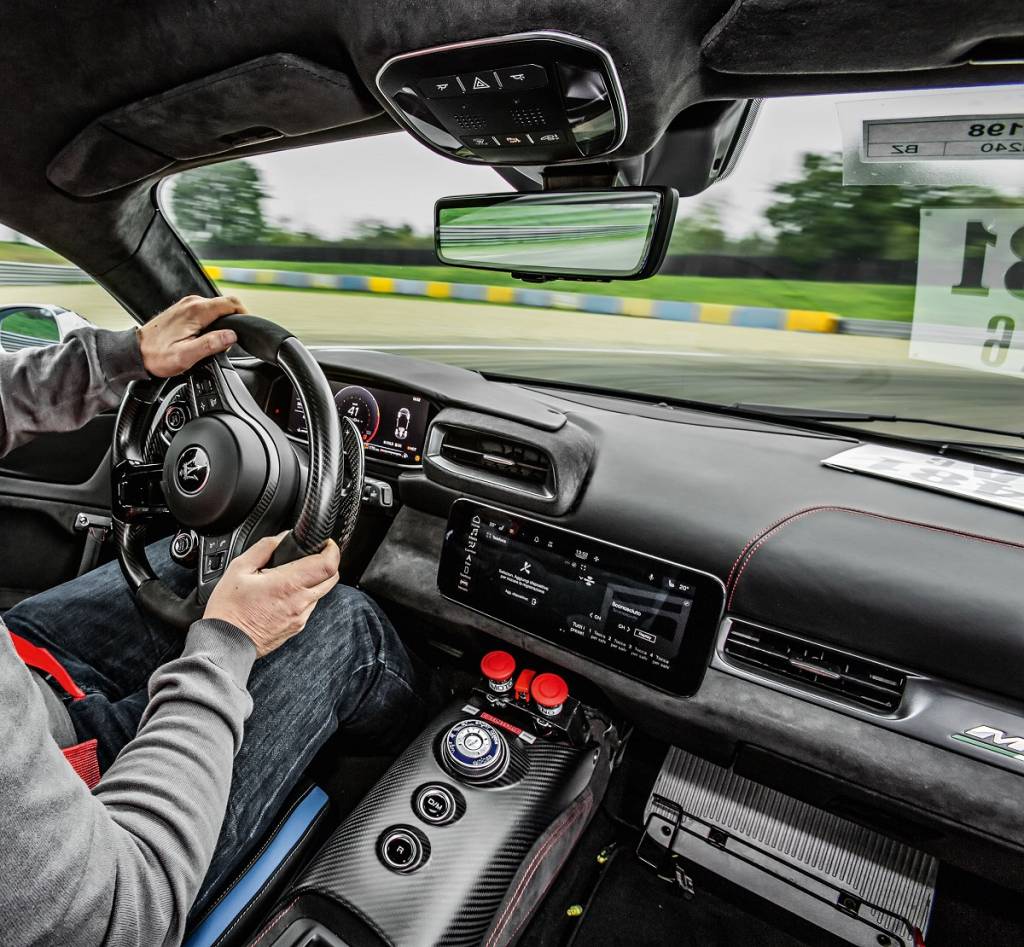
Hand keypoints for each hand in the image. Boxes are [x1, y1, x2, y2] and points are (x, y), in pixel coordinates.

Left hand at [137, 295, 246, 377]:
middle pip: (225, 304)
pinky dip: (212, 321)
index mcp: (197, 311)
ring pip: (216, 308)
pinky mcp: (183, 310)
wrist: (136, 353)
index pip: (231, 303)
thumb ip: (212, 344)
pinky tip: (206, 336)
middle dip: (234, 320)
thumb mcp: (187, 355)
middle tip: (230, 341)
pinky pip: (206, 311)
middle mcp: (192, 303)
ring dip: (223, 322)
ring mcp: (186, 305)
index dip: (244, 314)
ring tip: (217, 341)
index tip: (247, 327)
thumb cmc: (157, 356)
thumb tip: (231, 336)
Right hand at [203, 533, 340, 657]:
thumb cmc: (228, 610)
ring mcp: (301, 617)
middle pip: (332, 578)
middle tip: (313, 555)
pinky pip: (310, 607)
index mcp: (288, 584)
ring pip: (322, 593)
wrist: (225, 643)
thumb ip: (264, 548)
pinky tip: (286, 593)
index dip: (331, 550)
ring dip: (315, 580)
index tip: (325, 543)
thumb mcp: (239, 568)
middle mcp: (300, 602)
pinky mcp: (297, 627)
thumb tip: (281, 538)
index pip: (328, 564)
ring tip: (294, 575)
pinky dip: (305, 596)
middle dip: (328, 562)